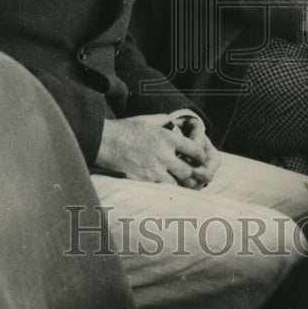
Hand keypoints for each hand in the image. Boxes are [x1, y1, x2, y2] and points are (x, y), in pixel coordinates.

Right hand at [96, 114, 212, 186]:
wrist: (106, 141)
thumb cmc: (126, 129)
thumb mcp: (148, 120)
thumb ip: (164, 121)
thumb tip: (175, 123)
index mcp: (167, 138)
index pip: (195, 150)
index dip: (202, 156)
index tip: (200, 159)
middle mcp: (164, 155)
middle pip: (189, 171)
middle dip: (194, 174)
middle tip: (196, 175)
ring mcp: (154, 170)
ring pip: (178, 183)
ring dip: (182, 183)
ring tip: (183, 181)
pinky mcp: (145, 181)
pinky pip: (163, 189)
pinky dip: (169, 188)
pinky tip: (169, 185)